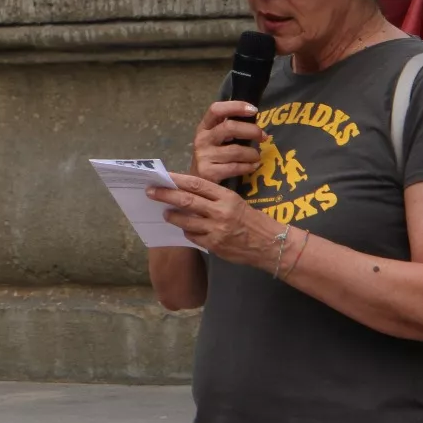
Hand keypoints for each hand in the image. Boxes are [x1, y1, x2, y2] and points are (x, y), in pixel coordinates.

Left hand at [149, 174, 282, 270]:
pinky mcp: (215, 246)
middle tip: (150, 192)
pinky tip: (186, 228)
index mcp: (226, 197)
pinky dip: (187, 231)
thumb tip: (187, 190)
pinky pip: (193, 236)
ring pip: (186, 221)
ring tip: (165, 213)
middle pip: (186, 200)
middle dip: (166, 195)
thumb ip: (213, 197)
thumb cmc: (252, 220)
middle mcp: (220, 212)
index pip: (197, 184)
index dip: (177, 180)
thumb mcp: (236, 201)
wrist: (271, 245)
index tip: (163, 176)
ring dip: (172, 216)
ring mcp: (216, 230)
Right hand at [189, 102, 266, 183]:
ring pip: (236, 150)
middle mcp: (202, 139)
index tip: (254, 110)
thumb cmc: (212, 158)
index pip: (216, 109)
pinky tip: (253, 166)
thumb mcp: (215, 140)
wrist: (197, 183)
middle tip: (263, 137)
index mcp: (204, 127)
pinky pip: (235, 167)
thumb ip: (230, 130)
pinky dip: (249, 166)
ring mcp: (204, 156)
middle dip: (251, 130)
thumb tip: (256, 124)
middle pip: (229, 127)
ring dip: (252, 153)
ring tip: (257, 157)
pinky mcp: (208, 172)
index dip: (236, 107)